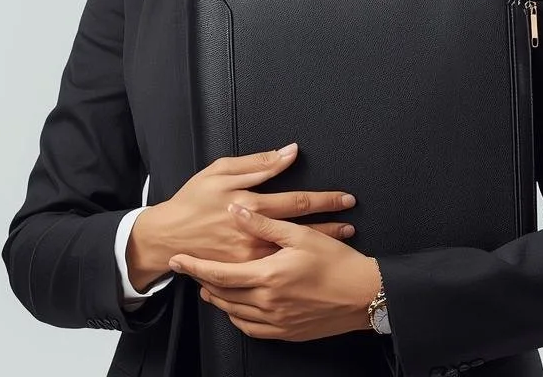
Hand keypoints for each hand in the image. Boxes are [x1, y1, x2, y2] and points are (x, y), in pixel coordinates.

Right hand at [127, 143, 356, 289]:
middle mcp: (255, 233)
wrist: (168, 237)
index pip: (299, 201)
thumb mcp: (221, 171)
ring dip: (321, 245)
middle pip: (303, 229)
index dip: (326, 200)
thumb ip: (259, 163)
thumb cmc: (193, 201)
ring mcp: (250, 256)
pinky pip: (276, 268)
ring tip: (342, 239)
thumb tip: (289, 152)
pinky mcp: (244, 272)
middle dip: (332, 224)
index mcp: (251, 205)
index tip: (346, 199)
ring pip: (294, 251)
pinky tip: (313, 261)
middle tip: (352, 223)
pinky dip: (297, 263)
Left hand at [170, 203, 381, 341]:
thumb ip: (264, 223)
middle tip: (189, 270)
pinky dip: (237, 317)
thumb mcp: (301, 235)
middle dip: (201, 282)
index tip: (177, 260)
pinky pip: (250, 328)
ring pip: (233, 312)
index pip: (219, 273)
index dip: (194, 266)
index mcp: (268, 276)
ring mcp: (276, 321)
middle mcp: (268, 302)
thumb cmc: (338, 264)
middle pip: (221, 295)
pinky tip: (236, 307)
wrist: (365, 296)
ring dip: (217, 299)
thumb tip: (237, 210)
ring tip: (209, 286)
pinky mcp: (286, 332)